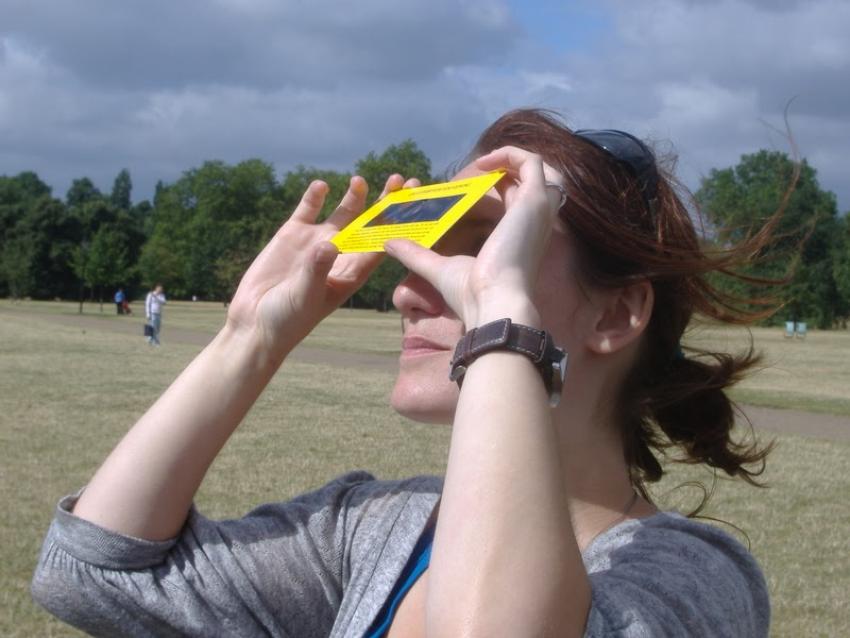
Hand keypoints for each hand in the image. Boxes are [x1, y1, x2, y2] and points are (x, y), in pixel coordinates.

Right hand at [225, 174, 419, 358]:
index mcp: (353, 273)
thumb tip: (328, 246)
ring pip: (342, 214)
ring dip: (353, 197)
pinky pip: (308, 210)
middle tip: (398, 180)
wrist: (255, 322)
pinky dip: (314, 197)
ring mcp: (317, 242)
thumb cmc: (288, 319)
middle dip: (384, 203)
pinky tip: (322, 185)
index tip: (413, 207)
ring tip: (359, 181)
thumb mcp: (305, 296)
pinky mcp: (292, 235)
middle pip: (369, 224)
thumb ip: (316, 271)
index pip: (382, 244)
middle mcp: (340, 254)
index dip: (400, 225)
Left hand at [385, 146, 564, 326]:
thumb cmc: (472, 294)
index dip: (494, 186)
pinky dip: (508, 154)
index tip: (465, 185)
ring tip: (481, 163)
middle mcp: (534, 222)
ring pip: (536, 167)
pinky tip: (482, 164)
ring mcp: (537, 210)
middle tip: (475, 170)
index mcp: (519, 238)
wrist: (492, 304)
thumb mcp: (439, 268)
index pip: (515, 200)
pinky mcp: (534, 200)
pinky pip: (531, 162)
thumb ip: (416, 254)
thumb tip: (389, 244)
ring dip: (509, 157)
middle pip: (528, 180)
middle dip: (502, 168)